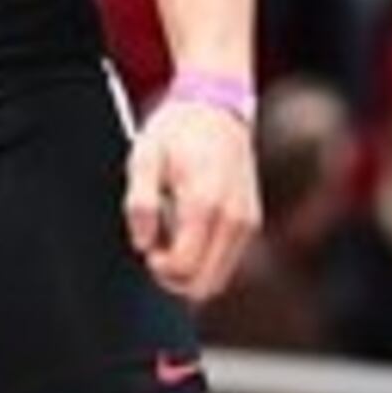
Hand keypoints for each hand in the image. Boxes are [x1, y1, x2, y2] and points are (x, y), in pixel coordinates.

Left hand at [125, 97, 258, 299]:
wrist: (216, 107)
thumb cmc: (176, 132)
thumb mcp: (144, 156)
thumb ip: (140, 203)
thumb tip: (143, 243)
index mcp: (205, 202)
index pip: (184, 267)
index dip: (158, 268)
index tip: (147, 247)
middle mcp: (233, 217)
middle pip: (204, 285)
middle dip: (174, 278)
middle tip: (156, 249)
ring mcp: (247, 222)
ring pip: (218, 280)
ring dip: (190, 271)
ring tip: (172, 236)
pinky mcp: (251, 222)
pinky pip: (227, 264)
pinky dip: (205, 260)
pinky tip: (190, 231)